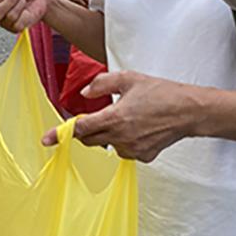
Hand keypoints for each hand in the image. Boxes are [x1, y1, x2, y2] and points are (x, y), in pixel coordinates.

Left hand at [41, 71, 203, 161]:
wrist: (189, 111)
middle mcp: (122, 137)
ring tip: (123, 117)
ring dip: (105, 135)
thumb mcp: (128, 78)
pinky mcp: (144, 156)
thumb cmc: (161, 92)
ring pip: (106, 146)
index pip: (80, 128)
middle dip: (85, 130)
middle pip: (89, 140)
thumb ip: (101, 84)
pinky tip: (136, 128)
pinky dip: (122, 141)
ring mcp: (133, 149)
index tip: (46, 139)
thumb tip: (84, 94)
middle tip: (93, 117)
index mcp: (115, 117)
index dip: (61, 133)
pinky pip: (123, 151)